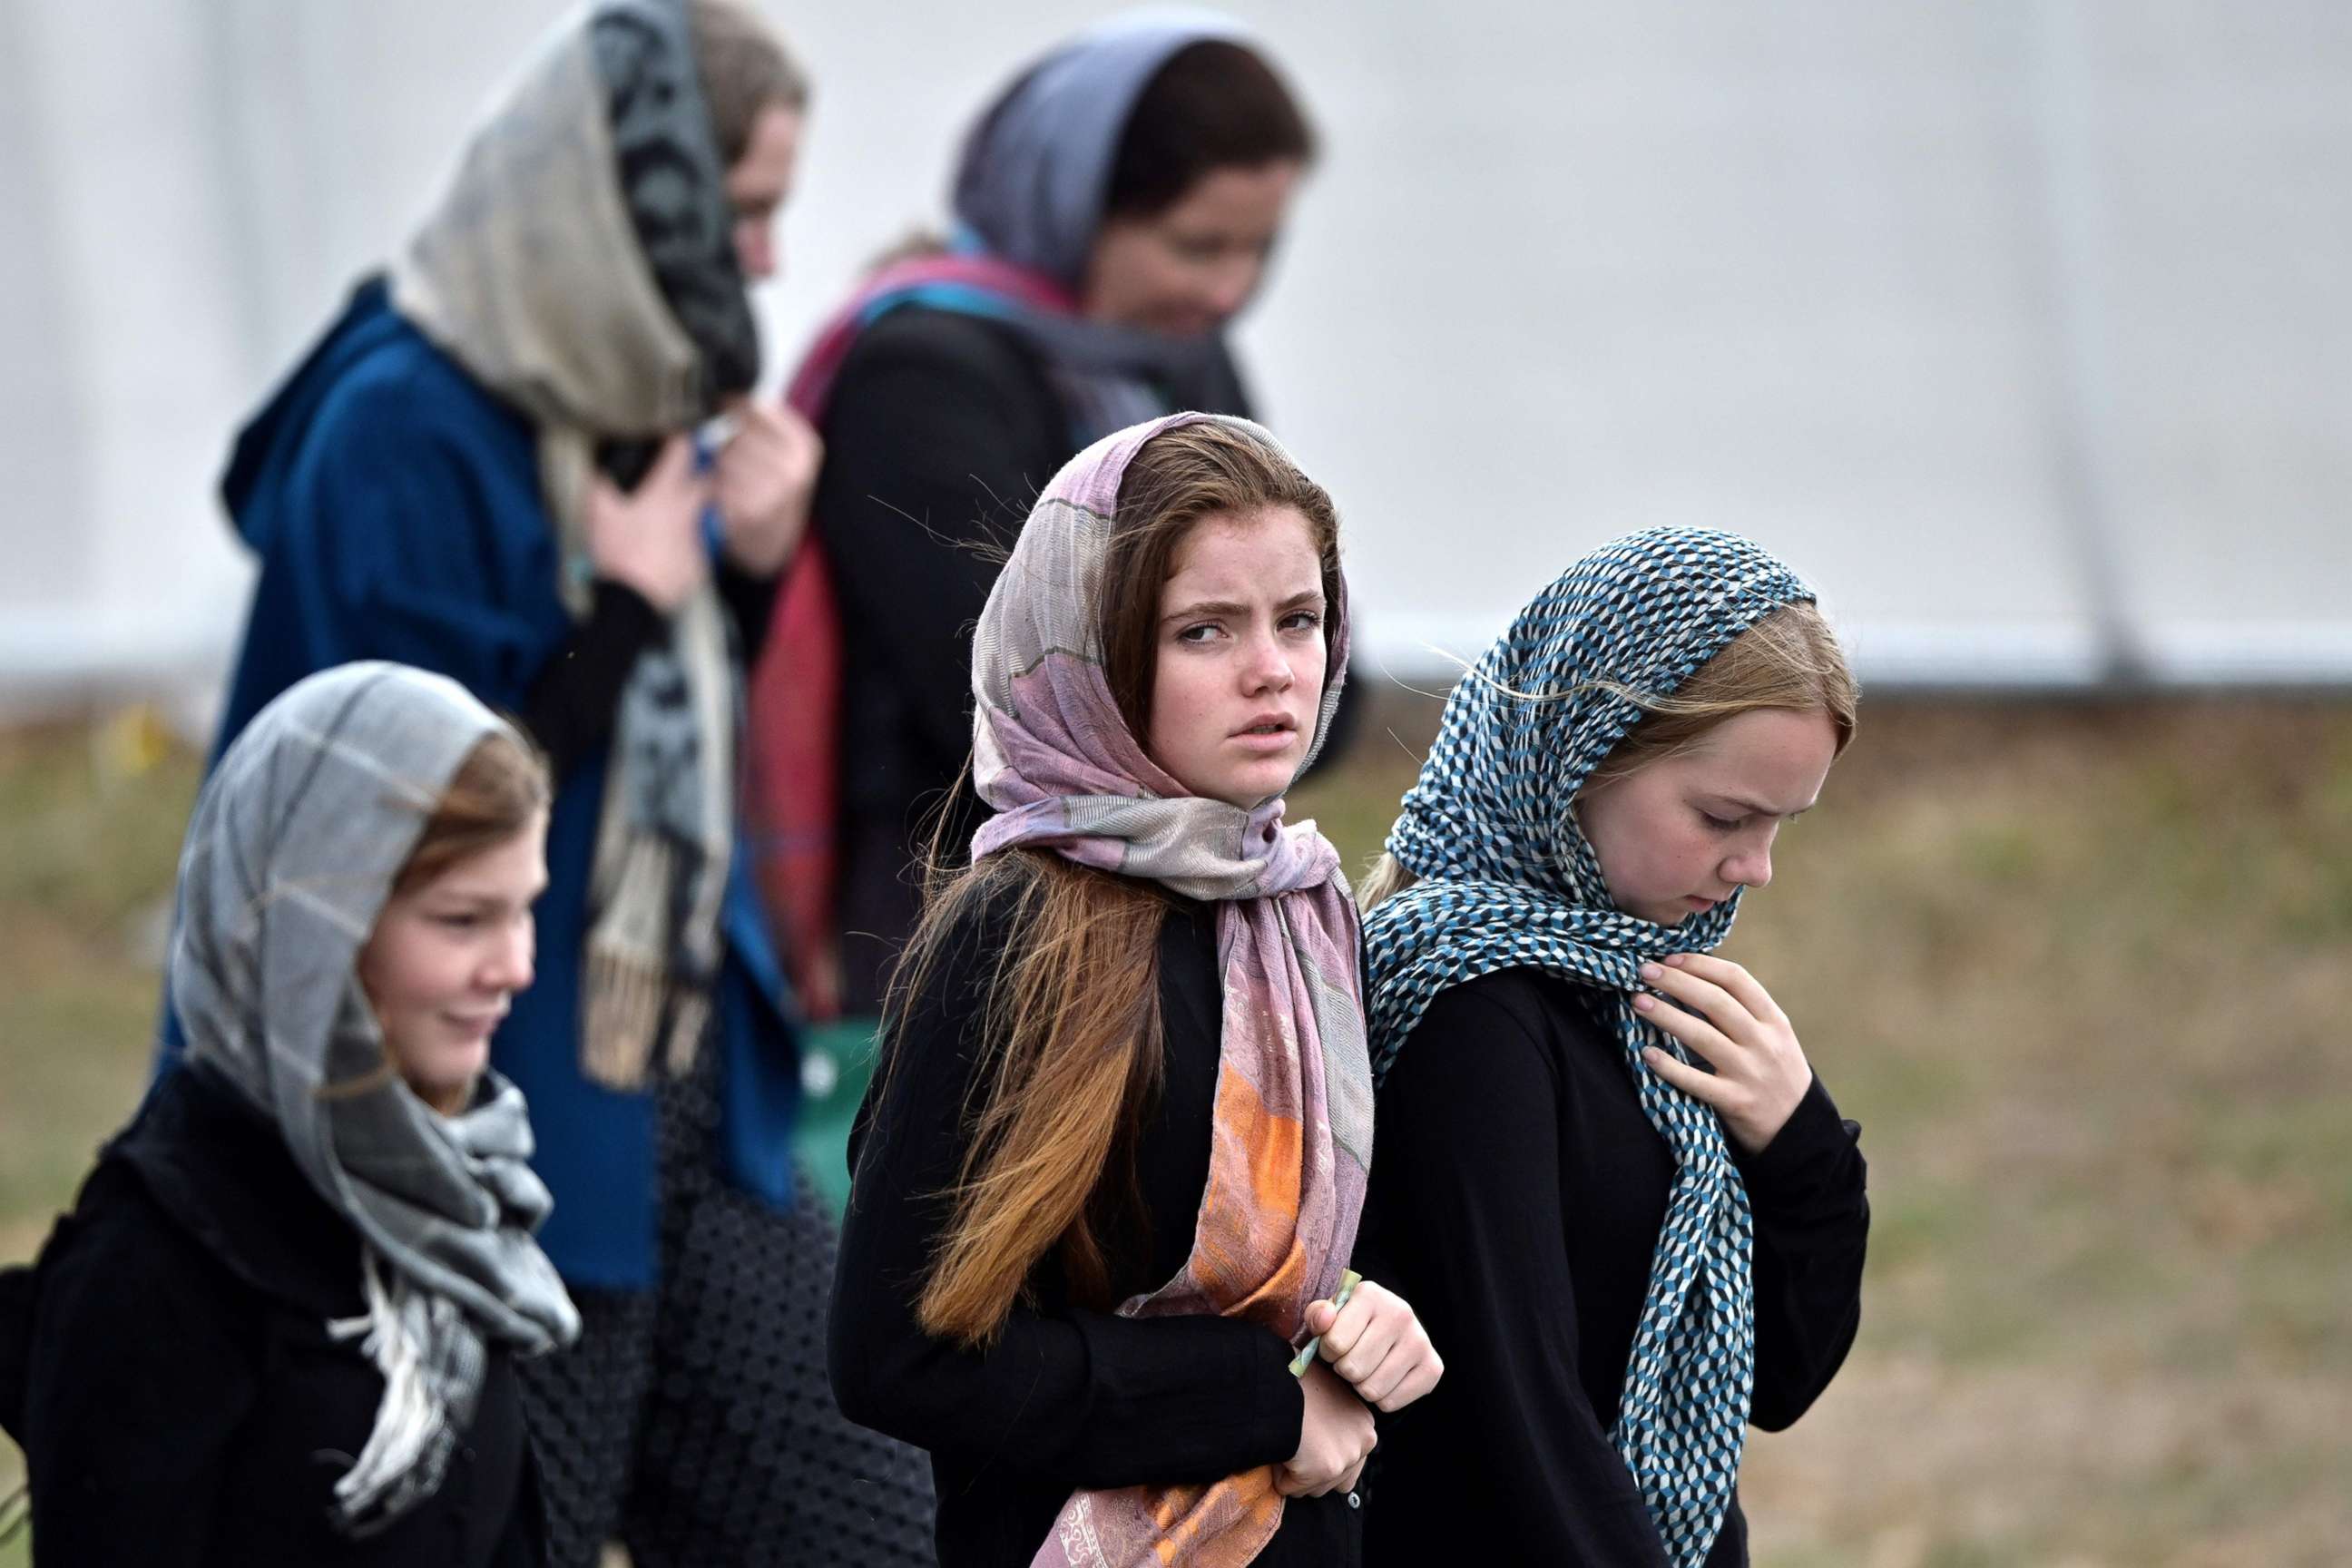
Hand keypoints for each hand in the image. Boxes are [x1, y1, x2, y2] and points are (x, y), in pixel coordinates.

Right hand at [585, 434, 708, 611]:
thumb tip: (597, 464)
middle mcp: (688, 513)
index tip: (679, 436)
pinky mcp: (699, 566)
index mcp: (664, 494)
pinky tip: (664, 556)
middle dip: (699, 478)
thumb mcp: (596, 512)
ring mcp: (697, 540)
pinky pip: (695, 551)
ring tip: (664, 526)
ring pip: (700, 519)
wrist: (631, 601)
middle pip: (706, 484)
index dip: (682, 440)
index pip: (683, 453)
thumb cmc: (615, 553)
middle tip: (682, 481)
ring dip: (687, 518)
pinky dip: (683, 550)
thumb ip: (598, 482)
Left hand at [711, 398, 821, 576]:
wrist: (774, 545)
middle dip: (726, 441)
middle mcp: (794, 469)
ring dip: (719, 466)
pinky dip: (715, 489)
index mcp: (804, 447)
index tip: (725, 405)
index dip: (734, 405)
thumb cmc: (774, 491)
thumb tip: (726, 393)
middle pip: (736, 433)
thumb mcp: (785, 454)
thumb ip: (763, 422)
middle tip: (733, 458)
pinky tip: (728, 497)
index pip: (755, 408)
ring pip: (723, 457)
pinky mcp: (749, 513)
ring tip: (733, 480)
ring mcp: (772, 493)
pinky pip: (716, 484)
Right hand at [1276, 1363, 1375, 1497]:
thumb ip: (1332, 1417)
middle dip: (1312, 1473)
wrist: (1274, 1384)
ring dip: (1296, 1476)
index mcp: (1365, 1426)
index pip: (1349, 1462)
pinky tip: (1275, 1451)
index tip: (1306, 1442)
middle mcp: (1363, 1442)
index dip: (1321, 1455)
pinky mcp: (1324, 1469)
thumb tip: (1320, 1438)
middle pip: (1336, 1482)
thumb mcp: (1324, 1393)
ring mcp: (1345, 1457)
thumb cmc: (1292, 1380)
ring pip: (1315, 1489)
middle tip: (1294, 1449)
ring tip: (1284, 1447)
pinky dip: (1279, 1477)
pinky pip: (1293, 1489)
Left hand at [1303, 1280, 1442, 1412]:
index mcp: (1370, 1295)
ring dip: (1361, 1386)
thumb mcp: (1328, 1316)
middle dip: (1344, 1370)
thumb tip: (1324, 1320)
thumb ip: (1317, 1316)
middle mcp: (1400, 1313)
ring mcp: (1420, 1340)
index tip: (1334, 1345)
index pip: (1335, 1343)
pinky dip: (1381, 1399)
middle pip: (1352, 1368)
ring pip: (1371, 1389)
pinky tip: (1383, 1380)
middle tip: (1350, 1359)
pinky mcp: (1433, 1367)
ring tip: (1366, 1369)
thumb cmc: (1350, 1325)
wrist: (1388, 1332)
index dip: (1327, 1351)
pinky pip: (1391, 1402)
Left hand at [1633, 953, 1813, 1153]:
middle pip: (1715, 1002)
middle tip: (1644, 971)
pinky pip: (1696, 1081)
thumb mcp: (1774, 1038)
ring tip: (1638, 1001)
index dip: (1701, 965)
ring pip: (1702, 1036)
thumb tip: (1691, 978)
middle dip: (1676, 982)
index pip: (1736, 980)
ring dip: (1666, 1015)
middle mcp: (1764, 1043)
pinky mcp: (1735, 1101)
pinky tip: (1647, 1053)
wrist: (1800, 1129)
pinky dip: (1669, 1066)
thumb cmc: (1776, 1074)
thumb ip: (1743, 1012)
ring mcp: (1749, 1072)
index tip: (1670, 958)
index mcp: (1774, 1021)